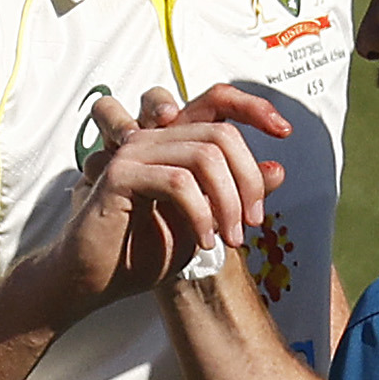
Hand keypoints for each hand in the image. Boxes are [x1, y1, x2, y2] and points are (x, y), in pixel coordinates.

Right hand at [33, 88, 287, 321]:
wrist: (94, 280)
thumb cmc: (143, 250)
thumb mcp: (205, 220)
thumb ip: (235, 193)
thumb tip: (278, 169)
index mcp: (173, 141)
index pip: (217, 99)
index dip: (253, 106)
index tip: (285, 131)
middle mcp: (153, 136)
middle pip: (221, 134)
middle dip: (248, 179)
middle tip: (253, 223)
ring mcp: (133, 151)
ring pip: (204, 155)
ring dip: (228, 202)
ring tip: (229, 238)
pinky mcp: (118, 174)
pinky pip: (179, 182)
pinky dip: (201, 214)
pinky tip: (205, 241)